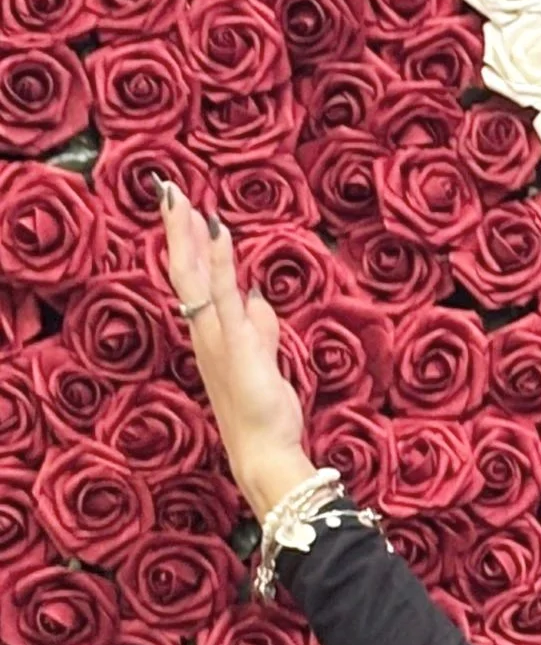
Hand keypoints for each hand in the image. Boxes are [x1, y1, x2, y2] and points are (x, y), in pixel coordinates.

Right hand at [158, 182, 315, 519]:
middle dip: (178, 232)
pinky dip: (219, 264)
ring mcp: (217, 339)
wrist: (263, 452)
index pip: (194, 284)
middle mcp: (206, 335)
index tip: (184, 213)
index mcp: (211, 338)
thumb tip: (256, 297)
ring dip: (189, 237)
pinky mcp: (235, 345)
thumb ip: (261, 329)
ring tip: (182, 200)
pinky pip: (223, 296)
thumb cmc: (263, 415)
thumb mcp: (266, 363)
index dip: (187, 248)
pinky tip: (218, 235)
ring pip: (196, 279)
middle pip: (184, 273)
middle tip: (170, 192)